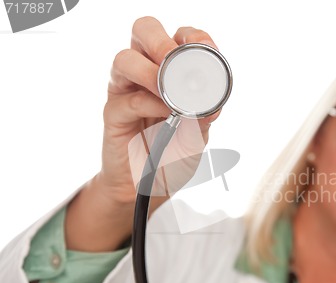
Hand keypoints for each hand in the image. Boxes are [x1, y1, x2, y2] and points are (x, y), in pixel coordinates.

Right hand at [64, 17, 222, 250]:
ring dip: (150, 71)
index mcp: (170, 73)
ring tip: (169, 90)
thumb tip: (212, 103)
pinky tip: (166, 114)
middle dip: (161, 41)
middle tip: (176, 61)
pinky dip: (149, 103)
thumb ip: (203, 118)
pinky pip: (127, 99)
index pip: (178, 37)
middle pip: (144, 31)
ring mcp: (126, 91)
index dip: (194, 38)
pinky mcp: (114, 114)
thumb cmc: (173, 158)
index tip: (210, 51)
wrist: (150, 189)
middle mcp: (145, 75)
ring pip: (125, 59)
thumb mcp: (198, 138)